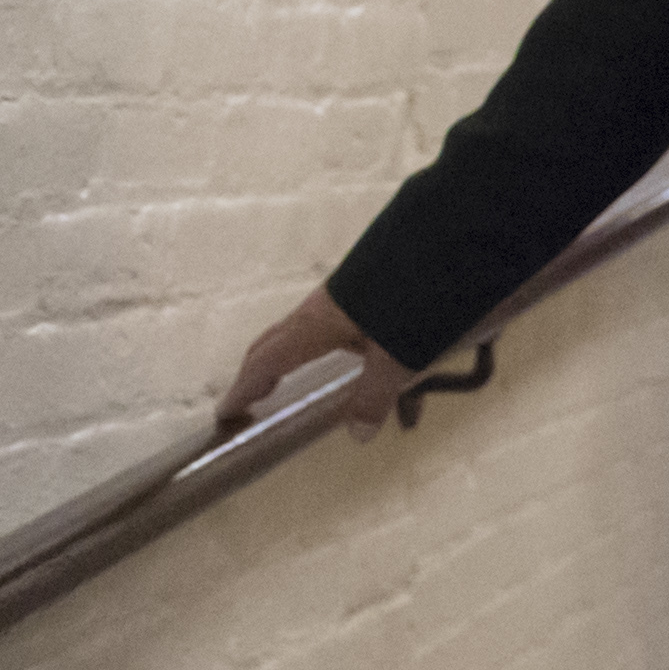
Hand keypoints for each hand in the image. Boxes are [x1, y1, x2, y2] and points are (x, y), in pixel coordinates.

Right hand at [218, 286, 415, 436]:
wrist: (443, 236)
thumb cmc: (413, 296)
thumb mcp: (398, 353)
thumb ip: (376, 393)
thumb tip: (356, 434)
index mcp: (315, 324)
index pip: (266, 360)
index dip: (245, 387)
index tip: (225, 410)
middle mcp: (319, 307)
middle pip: (274, 340)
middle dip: (257, 370)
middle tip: (247, 397)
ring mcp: (339, 293)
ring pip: (298, 326)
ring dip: (284, 352)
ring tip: (286, 376)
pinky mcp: (361, 286)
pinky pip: (321, 319)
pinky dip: (312, 340)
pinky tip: (339, 347)